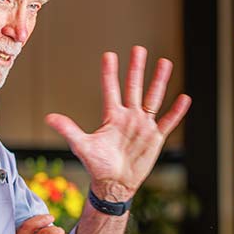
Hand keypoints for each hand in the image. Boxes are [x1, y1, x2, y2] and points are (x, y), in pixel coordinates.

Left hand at [45, 46, 190, 200]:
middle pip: (134, 87)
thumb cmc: (98, 166)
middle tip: (139, 49)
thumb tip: (49, 118)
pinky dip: (176, 111)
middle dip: (136, 68)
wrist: (115, 184)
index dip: (109, 73)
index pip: (111, 89)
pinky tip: (183, 98)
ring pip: (153, 98)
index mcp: (112, 116)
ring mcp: (143, 125)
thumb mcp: (82, 146)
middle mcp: (129, 116)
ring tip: (165, 63)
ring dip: (159, 81)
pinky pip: (167, 121)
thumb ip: (69, 130)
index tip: (109, 55)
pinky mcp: (155, 137)